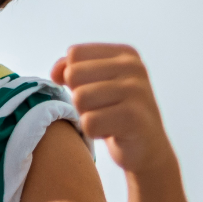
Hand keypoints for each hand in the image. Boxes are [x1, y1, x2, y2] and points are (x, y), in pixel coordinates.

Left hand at [52, 44, 174, 175]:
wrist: (146, 147)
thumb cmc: (114, 112)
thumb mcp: (95, 82)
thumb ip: (72, 68)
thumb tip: (56, 73)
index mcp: (125, 54)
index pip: (75, 54)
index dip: (74, 77)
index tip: (95, 90)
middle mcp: (134, 67)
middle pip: (74, 75)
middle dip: (79, 97)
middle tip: (101, 108)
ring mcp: (137, 91)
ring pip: (79, 98)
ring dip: (86, 115)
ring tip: (107, 119)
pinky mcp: (134, 117)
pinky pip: (89, 122)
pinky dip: (93, 132)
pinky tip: (112, 131)